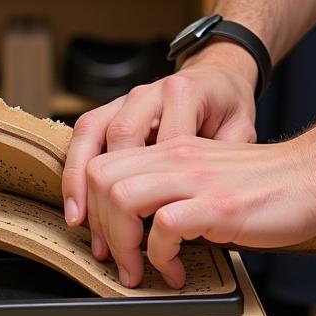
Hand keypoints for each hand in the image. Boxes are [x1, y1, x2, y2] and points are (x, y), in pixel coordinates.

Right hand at [61, 43, 258, 252]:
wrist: (216, 77)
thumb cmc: (227, 106)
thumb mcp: (242, 127)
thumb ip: (229, 158)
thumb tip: (208, 201)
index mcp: (185, 93)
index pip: (165, 142)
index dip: (161, 189)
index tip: (163, 230)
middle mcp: (151, 91)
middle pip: (121, 136)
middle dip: (113, 192)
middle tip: (118, 239)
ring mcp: (127, 98)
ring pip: (92, 132)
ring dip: (81, 182)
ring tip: (81, 225)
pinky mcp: (113, 108)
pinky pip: (85, 132)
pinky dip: (74, 168)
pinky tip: (76, 204)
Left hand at [84, 133, 315, 288]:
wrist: (312, 176)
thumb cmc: (264, 183)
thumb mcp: (206, 173)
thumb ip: (174, 185)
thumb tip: (140, 223)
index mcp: (172, 148)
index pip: (103, 163)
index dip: (91, 204)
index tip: (106, 238)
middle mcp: (177, 156)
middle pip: (101, 178)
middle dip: (100, 226)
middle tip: (118, 259)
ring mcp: (196, 178)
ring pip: (122, 197)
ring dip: (123, 243)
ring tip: (141, 269)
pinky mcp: (217, 204)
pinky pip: (164, 227)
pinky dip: (161, 257)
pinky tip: (177, 270)